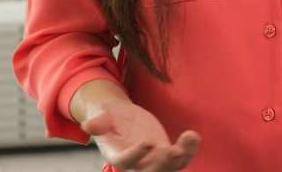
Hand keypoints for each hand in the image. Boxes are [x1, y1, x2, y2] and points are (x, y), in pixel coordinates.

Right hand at [81, 99, 200, 170]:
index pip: (125, 162)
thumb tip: (87, 125)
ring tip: (189, 138)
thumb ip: (97, 122)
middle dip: (162, 164)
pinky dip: (189, 149)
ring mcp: (153, 160)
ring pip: (169, 167)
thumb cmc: (107, 117)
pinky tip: (193, 135)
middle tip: (172, 150)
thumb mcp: (100, 116)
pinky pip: (181, 158)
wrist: (121, 119)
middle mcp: (136, 163)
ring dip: (182, 157)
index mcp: (117, 155)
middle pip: (150, 171)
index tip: (148, 142)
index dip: (136, 155)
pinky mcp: (166, 154)